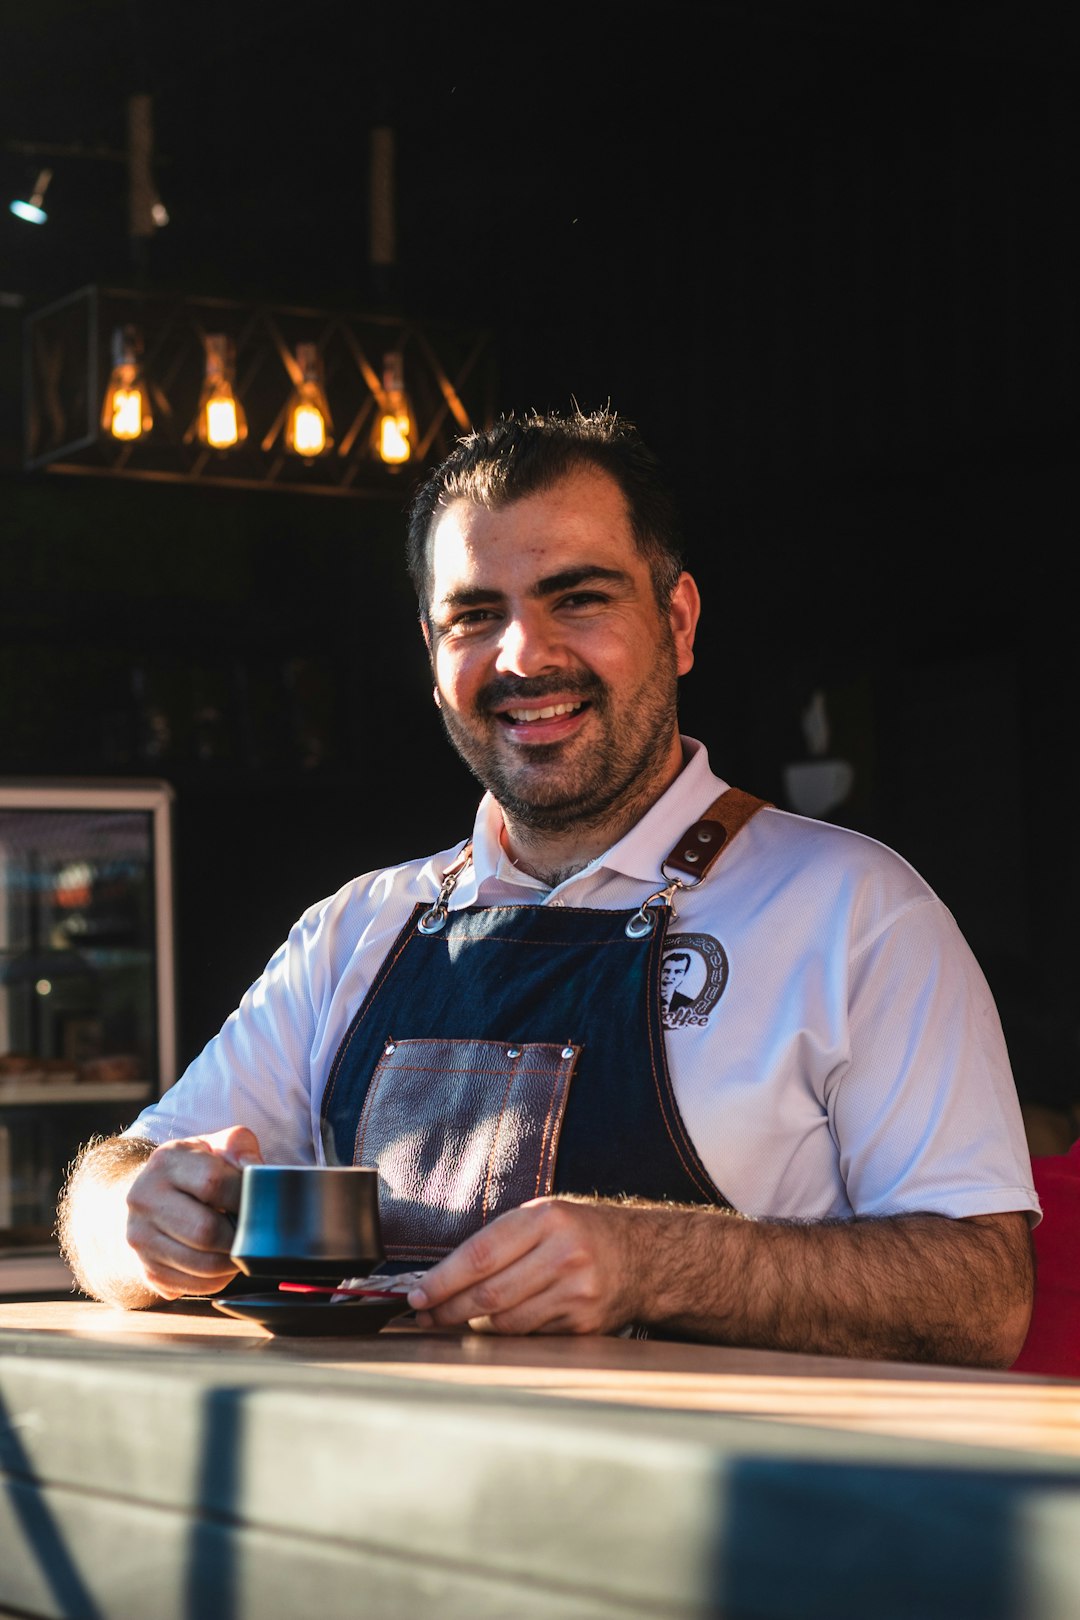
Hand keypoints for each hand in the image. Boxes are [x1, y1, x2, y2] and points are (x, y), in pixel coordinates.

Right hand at [125, 1126, 262, 1299]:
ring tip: (242, 1249)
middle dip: (240, 1236)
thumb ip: (240, 1148)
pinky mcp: (146, 1269)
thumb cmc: (197, 1168)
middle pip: (205, 1231)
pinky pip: (192, 1286)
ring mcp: (140, 1237)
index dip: (244, 1198)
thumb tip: (254, 1172)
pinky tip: (224, 1264)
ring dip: (232, 1262)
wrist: (153, 1195)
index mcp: (166, 1161)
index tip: (261, 1204)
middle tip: (255, 1233)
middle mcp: (144, 1199)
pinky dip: (218, 1281)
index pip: (213, 1183)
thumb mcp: (217, 1145)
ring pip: (201, 1264)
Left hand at [407, 1197, 639, 1335]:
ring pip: (506, 1321)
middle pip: (489, 1293)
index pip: (480, 1255)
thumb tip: (442, 1277)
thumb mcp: (543, 1217)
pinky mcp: (584, 1323)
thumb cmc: (579, 1233)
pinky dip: (510, 1332)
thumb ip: (500, 1241)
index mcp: (547, 1218)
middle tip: (426, 1314)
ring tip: (460, 1316)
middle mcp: (564, 1253)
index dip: (443, 1280)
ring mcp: (577, 1291)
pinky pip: (531, 1335)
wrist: (642, 1257)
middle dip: (449, 1308)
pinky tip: (503, 1321)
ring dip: (476, 1323)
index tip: (417, 1295)